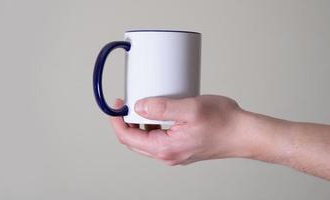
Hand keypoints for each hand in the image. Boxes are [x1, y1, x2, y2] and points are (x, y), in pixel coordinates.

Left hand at [110, 95, 251, 164]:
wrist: (245, 134)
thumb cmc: (225, 123)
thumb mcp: (190, 109)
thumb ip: (162, 108)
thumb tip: (139, 107)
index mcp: (165, 148)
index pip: (128, 138)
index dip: (117, 121)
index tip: (116, 105)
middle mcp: (168, 154)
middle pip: (134, 140)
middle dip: (126, 122)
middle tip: (126, 102)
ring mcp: (174, 152)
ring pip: (146, 139)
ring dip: (140, 123)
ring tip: (142, 103)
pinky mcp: (181, 147)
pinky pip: (159, 137)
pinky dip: (153, 124)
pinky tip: (159, 111)